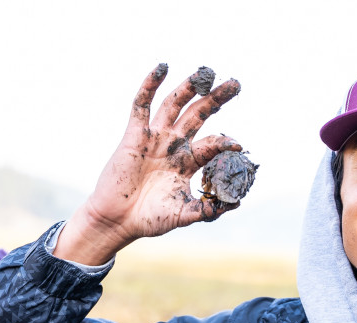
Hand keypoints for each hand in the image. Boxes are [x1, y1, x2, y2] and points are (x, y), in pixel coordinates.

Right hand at [55, 64, 242, 264]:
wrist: (117, 221)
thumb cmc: (150, 219)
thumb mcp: (184, 214)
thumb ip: (209, 209)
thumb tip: (237, 203)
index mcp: (189, 162)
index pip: (213, 143)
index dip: (226, 142)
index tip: (238, 146)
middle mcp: (175, 145)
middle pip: (199, 114)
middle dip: (217, 99)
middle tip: (235, 83)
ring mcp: (155, 137)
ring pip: (175, 104)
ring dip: (190, 87)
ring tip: (206, 72)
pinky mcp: (134, 134)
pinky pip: (142, 105)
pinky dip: (150, 85)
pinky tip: (162, 68)